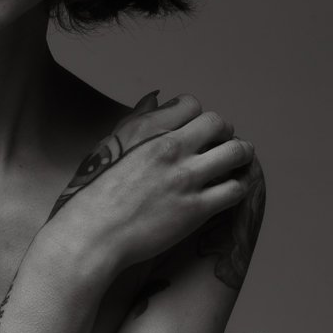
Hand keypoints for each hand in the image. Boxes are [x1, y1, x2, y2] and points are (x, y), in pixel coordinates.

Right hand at [42, 90, 256, 277]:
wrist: (92, 234)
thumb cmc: (92, 193)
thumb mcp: (108, 146)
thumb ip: (136, 120)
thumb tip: (156, 98)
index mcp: (148, 130)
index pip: (191, 105)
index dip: (196, 116)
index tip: (196, 128)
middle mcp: (170, 148)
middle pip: (218, 123)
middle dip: (223, 132)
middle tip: (221, 144)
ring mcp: (186, 178)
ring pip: (236, 152)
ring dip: (241, 155)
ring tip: (238, 163)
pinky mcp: (196, 208)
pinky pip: (235, 189)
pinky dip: (239, 186)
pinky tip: (232, 190)